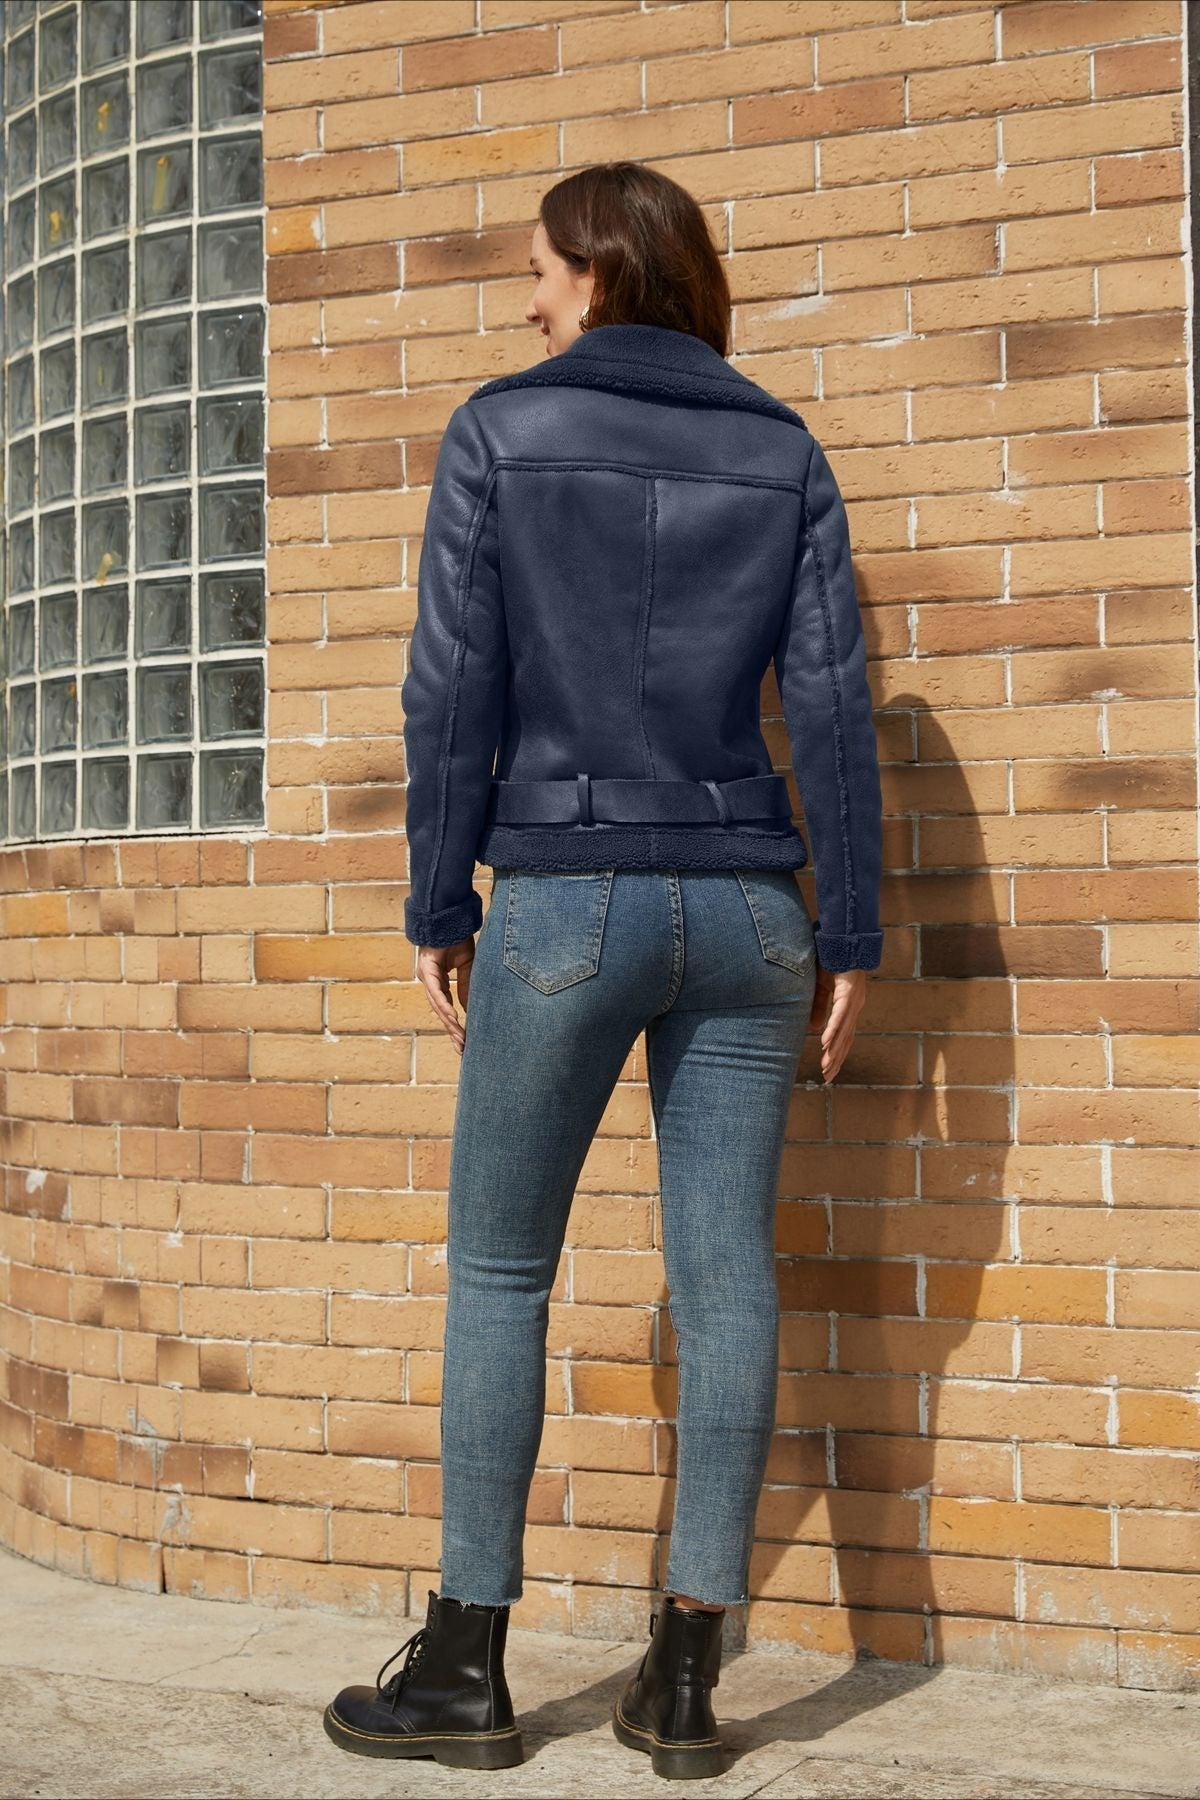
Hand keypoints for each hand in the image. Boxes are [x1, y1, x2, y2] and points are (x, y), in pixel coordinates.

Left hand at [416, 937, 474, 1053]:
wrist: (449, 916)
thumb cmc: (456, 938)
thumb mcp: (467, 967)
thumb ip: (466, 987)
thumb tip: (469, 1009)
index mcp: (438, 981)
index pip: (446, 1007)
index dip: (455, 1025)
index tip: (464, 1040)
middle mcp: (430, 981)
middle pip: (441, 1011)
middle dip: (452, 1031)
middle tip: (462, 1048)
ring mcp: (426, 976)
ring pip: (438, 1005)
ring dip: (449, 1023)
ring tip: (460, 1039)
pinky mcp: (427, 969)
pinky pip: (436, 991)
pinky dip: (444, 1005)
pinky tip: (452, 1018)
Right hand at [808, 966, 866, 1083]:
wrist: (842, 937)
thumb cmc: (832, 960)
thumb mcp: (821, 987)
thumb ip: (819, 1008)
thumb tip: (816, 1031)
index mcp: (850, 1007)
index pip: (844, 1036)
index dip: (838, 1054)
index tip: (829, 1070)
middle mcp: (854, 1007)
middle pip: (846, 1038)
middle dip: (836, 1058)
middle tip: (827, 1077)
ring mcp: (853, 999)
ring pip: (843, 1030)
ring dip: (834, 1049)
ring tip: (826, 1065)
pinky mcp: (848, 990)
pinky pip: (839, 1013)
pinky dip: (833, 1028)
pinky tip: (826, 1041)